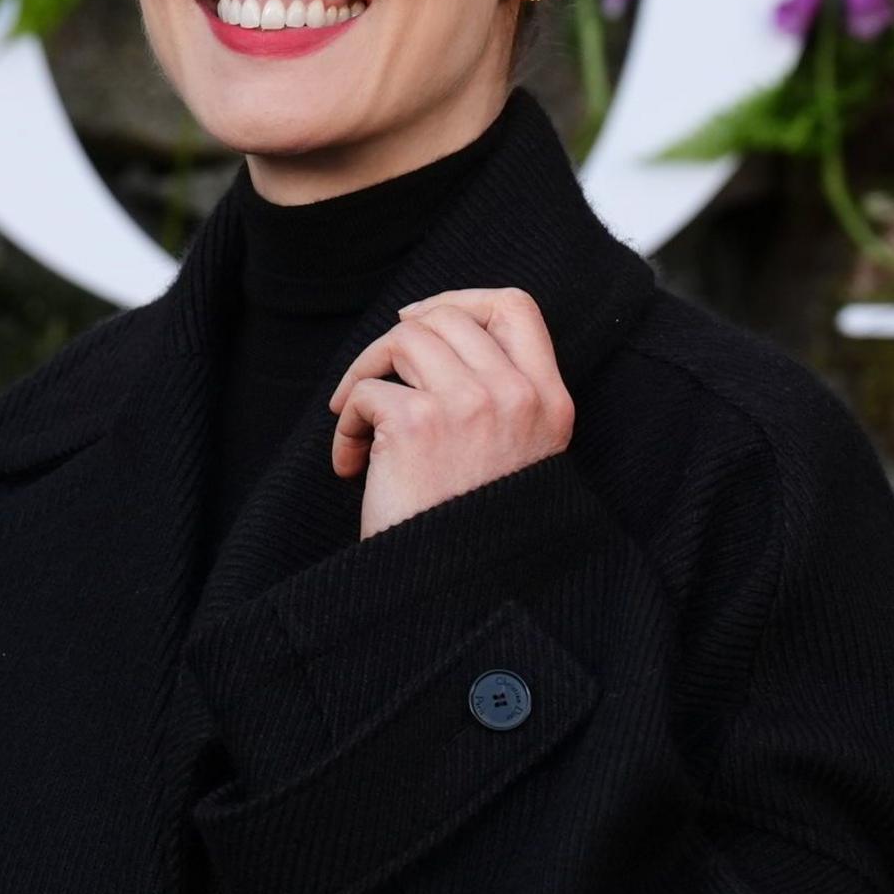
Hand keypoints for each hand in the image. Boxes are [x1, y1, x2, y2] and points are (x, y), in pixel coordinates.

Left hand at [325, 285, 576, 538]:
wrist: (457, 593)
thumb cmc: (472, 530)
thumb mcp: (514, 455)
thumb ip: (497, 397)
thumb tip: (431, 328)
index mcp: (549, 403)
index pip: (516, 307)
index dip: (462, 300)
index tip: (421, 320)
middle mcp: (516, 397)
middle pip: (448, 317)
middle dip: (397, 341)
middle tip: (374, 379)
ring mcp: (470, 405)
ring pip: (404, 339)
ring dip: (365, 374)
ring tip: (357, 421)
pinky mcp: (419, 424)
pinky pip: (367, 390)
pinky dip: (345, 423)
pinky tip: (351, 464)